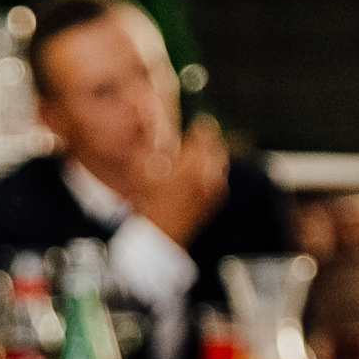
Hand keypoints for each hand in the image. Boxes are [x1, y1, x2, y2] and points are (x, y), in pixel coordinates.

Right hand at [140, 116, 229, 245]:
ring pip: (218, 164)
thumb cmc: (148, 197)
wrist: (161, 232)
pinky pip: (217, 182)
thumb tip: (156, 136)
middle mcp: (210, 169)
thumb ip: (151, 147)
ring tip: (193, 164)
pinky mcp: (215, 202)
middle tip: (193, 145)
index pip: (206, 129)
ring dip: (208, 161)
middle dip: (205, 144)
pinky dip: (209, 178)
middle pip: (215, 146)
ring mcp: (215, 187)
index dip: (199, 126)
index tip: (194, 126)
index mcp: (194, 157)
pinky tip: (194, 183)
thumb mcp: (140, 167)